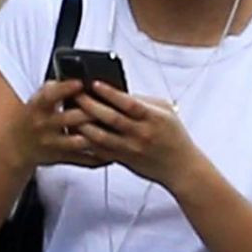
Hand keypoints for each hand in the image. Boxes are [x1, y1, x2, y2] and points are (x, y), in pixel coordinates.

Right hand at [10, 79, 107, 170]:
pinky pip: (82, 160)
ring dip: (97, 136)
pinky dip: (99, 158)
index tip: (81, 82)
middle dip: (91, 112)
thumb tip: (81, 74)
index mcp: (38, 106)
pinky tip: (113, 153)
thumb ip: (57, 87)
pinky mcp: (61, 158)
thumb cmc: (34, 116)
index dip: (66, 88)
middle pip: (70, 118)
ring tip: (115, 130)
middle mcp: (44, 125)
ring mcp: (53, 143)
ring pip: (78, 141)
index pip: (50, 95)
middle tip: (110, 106)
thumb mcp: (39, 98)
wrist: (18, 145)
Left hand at [76, 83, 202, 190]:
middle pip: (110, 118)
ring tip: (71, 114)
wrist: (181, 168)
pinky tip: (77, 133)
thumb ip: (144, 101)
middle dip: (90, 105)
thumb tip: (118, 91)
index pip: (128, 103)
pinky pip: (101, 151)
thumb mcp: (166, 112)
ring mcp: (131, 149)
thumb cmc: (174, 136)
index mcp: (153, 118)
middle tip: (75, 95)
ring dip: (83, 125)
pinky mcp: (124, 160)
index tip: (94, 83)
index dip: (110, 93)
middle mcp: (141, 134)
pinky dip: (87, 141)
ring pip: (101, 137)